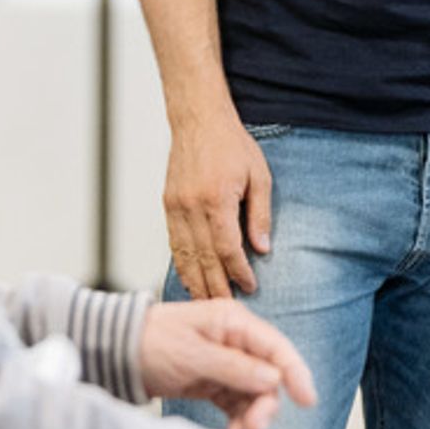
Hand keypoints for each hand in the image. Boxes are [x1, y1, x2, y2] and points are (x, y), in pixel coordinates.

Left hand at [139, 299, 315, 428]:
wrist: (117, 352)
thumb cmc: (152, 342)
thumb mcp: (192, 354)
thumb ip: (233, 367)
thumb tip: (273, 378)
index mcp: (234, 323)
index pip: (276, 347)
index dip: (296, 372)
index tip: (307, 400)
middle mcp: (235, 341)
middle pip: (269, 376)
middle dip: (265, 405)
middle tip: (254, 428)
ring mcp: (227, 363)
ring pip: (255, 395)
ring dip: (252, 417)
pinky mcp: (215, 383)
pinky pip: (237, 405)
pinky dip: (239, 422)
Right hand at [163, 110, 272, 298]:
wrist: (198, 120)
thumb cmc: (232, 145)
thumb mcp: (258, 176)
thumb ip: (259, 215)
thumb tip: (262, 249)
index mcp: (216, 200)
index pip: (227, 249)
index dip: (238, 272)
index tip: (250, 286)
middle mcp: (191, 207)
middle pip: (204, 258)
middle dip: (216, 287)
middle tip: (227, 308)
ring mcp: (175, 207)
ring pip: (184, 255)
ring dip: (196, 281)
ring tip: (207, 302)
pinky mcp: (168, 205)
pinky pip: (174, 243)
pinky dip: (182, 264)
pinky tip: (190, 278)